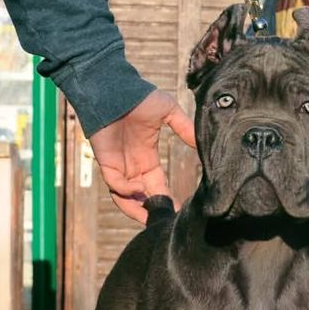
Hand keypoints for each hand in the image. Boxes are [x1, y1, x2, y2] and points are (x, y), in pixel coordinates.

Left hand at [89, 90, 195, 223]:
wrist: (114, 87)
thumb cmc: (139, 96)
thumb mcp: (169, 111)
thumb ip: (185, 128)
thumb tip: (202, 143)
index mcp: (147, 159)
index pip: (158, 188)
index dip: (168, 201)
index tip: (181, 211)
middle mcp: (133, 167)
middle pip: (144, 198)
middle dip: (155, 212)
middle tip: (169, 222)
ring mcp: (119, 166)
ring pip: (126, 198)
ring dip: (138, 210)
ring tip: (152, 217)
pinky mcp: (106, 162)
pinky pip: (115, 185)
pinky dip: (127, 190)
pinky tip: (140, 187)